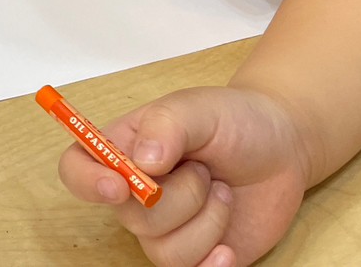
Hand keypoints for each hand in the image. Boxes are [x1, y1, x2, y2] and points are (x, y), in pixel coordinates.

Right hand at [57, 86, 312, 266]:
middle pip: (128, 216)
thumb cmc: (233, 119)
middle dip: (177, 197)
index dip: (87, 183)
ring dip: (205, 222)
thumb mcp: (199, 108)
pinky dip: (213, 264)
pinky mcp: (196, 254)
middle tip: (204, 170)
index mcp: (124, 148)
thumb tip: (142, 162)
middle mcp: (136, 192)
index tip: (120, 186)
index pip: (77, 170)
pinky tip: (229, 244)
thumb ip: (168, 125)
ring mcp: (166, 228)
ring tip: (222, 192)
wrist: (283, 148)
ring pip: (163, 250)